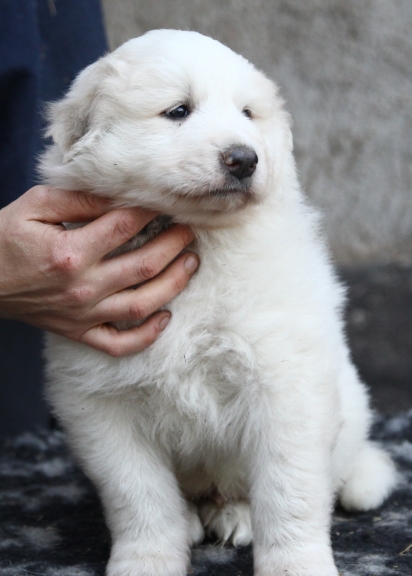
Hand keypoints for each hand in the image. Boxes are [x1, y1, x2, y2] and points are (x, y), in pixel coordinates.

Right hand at [0, 186, 198, 355]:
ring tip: (191, 264)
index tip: (168, 201)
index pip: (125, 226)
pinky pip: (120, 343)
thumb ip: (78, 199)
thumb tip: (118, 194)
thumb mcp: (34, 206)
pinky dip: (146, 336)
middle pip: (144, 265)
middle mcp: (82, 287)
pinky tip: (165, 317)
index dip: (151, 211)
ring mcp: (83, 314)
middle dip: (175, 244)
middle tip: (191, 230)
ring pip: (142, 304)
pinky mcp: (79, 331)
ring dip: (174, 284)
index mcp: (70, 252)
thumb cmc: (5, 240)